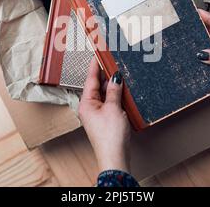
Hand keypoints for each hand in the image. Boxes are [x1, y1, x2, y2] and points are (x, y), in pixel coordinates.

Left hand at [78, 58, 130, 172]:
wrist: (115, 157)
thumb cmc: (110, 136)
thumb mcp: (113, 108)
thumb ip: (113, 91)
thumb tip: (115, 77)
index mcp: (86, 103)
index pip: (90, 79)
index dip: (95, 65)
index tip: (97, 53)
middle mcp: (89, 107)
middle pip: (96, 85)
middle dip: (105, 74)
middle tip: (113, 61)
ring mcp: (97, 114)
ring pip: (103, 93)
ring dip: (111, 85)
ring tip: (119, 73)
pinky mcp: (105, 120)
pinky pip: (109, 102)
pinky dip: (115, 95)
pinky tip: (122, 91)